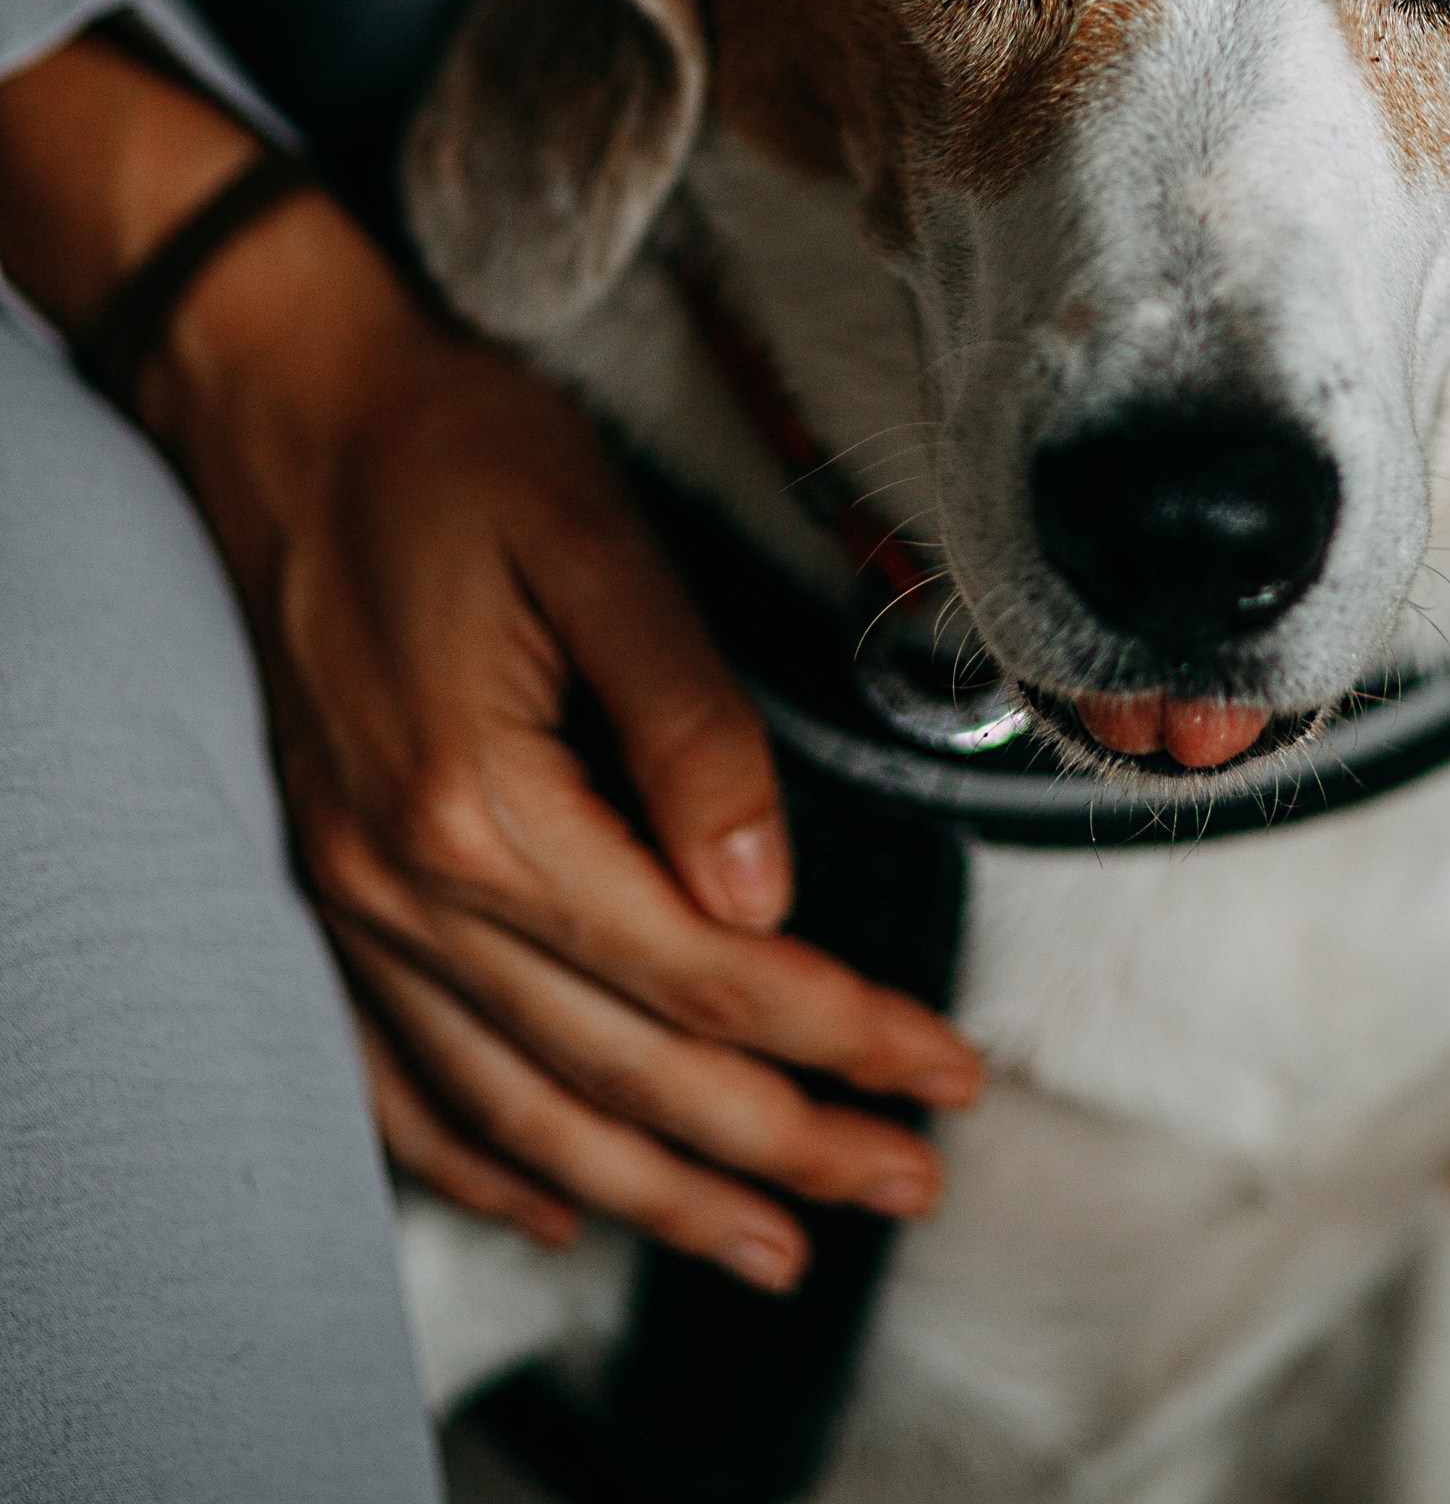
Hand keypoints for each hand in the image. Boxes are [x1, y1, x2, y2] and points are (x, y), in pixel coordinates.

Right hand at [0, 34, 982, 1291]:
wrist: (294, 417)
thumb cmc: (459, 453)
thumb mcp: (598, 543)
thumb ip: (687, 720)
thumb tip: (766, 891)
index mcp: (482, 802)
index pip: (701, 970)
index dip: (838, 1033)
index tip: (944, 1071)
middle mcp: (406, 885)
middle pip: (626, 1066)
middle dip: (784, 1140)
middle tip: (910, 1179)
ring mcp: (355, 904)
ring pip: (522, 1105)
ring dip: (656, 1191)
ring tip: (777, 1243)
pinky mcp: (332, 890)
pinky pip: (403, 1080)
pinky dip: (487, 1160)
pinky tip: (562, 1204)